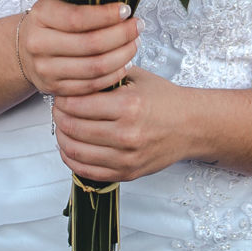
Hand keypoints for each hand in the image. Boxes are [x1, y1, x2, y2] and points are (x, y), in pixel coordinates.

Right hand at [17, 0, 139, 97]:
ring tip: (135, 43)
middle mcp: (39, 43)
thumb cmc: (51, 22)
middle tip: (138, 26)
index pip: (78, 17)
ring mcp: (46, 69)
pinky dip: (113, 75)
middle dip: (122, 35)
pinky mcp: (55, 89)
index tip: (126, 10)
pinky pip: (92, 85)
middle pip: (90, 44)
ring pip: (94, 67)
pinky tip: (125, 63)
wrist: (24, 50)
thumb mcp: (62, 0)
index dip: (107, 15)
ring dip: (123, 55)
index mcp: (41, 15)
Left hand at [51, 67, 191, 181]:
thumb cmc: (165, 100)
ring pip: (75, 151)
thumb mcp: (136, 77)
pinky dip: (71, 159)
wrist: (192, 126)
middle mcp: (127, 134)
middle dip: (59, 116)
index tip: (62, 94)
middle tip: (59, 109)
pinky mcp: (127, 173)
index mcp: (128, 105)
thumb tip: (71, 80)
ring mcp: (126, 158)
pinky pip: (86, 171)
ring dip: (61, 138)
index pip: (76, 104)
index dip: (62, 98)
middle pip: (71, 127)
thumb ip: (105, 77)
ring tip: (63, 127)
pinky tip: (71, 147)